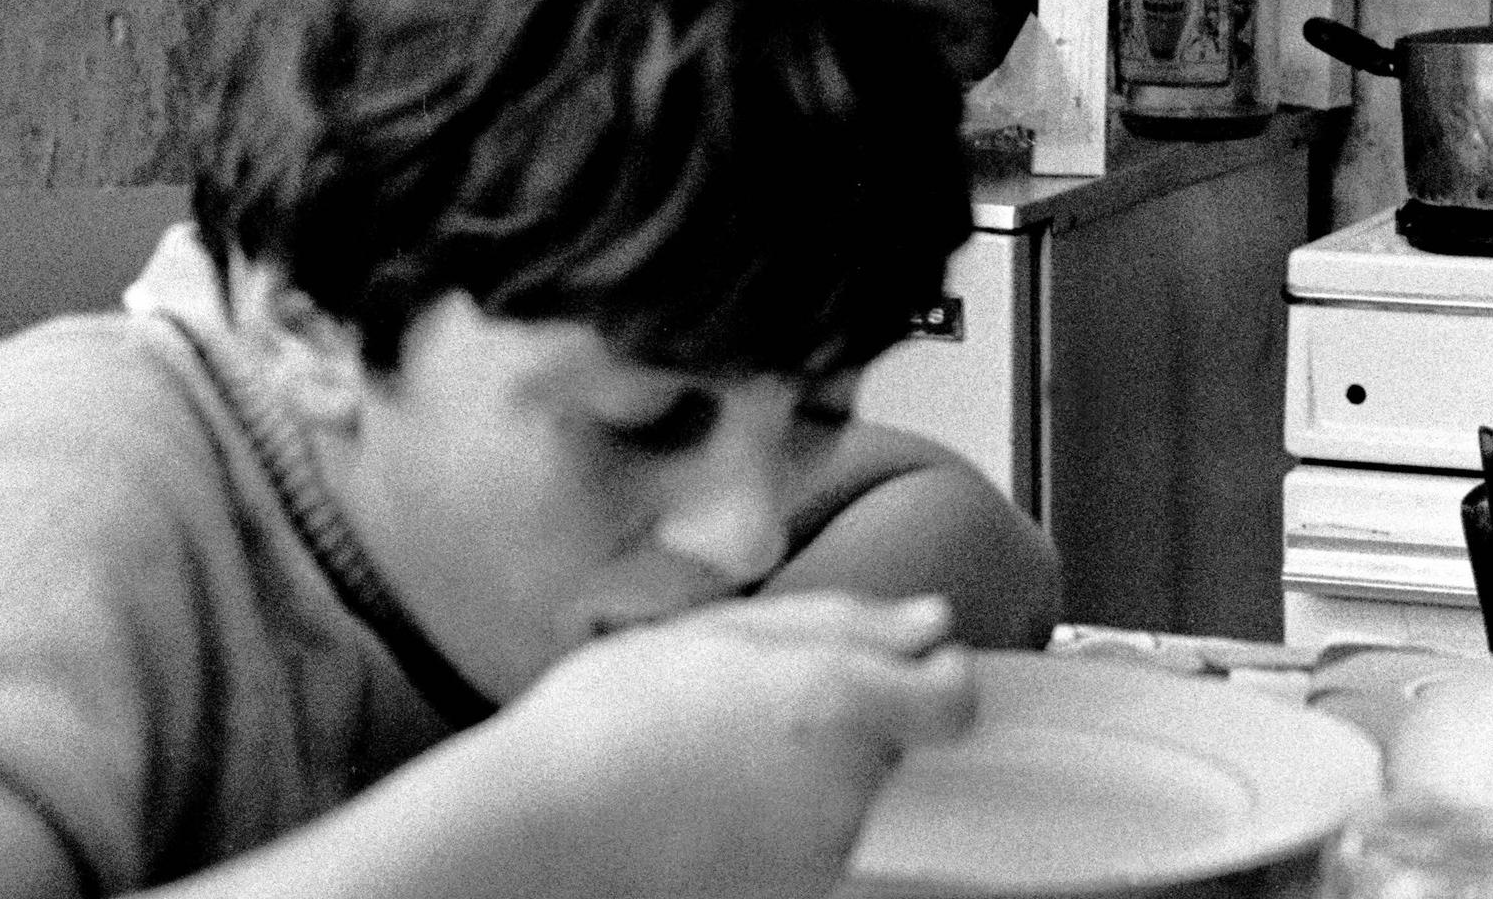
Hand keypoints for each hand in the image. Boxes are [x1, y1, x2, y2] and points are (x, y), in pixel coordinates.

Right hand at [445, 591, 976, 898]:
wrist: (536, 832)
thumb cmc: (608, 721)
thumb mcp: (720, 632)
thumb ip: (844, 621)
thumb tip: (934, 622)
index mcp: (838, 701)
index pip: (955, 701)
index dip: (938, 677)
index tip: (905, 665)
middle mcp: (846, 785)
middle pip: (893, 743)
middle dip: (848, 719)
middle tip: (754, 706)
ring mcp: (821, 850)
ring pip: (848, 793)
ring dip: (805, 771)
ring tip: (714, 756)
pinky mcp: (792, 895)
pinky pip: (810, 841)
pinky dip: (777, 822)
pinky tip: (708, 803)